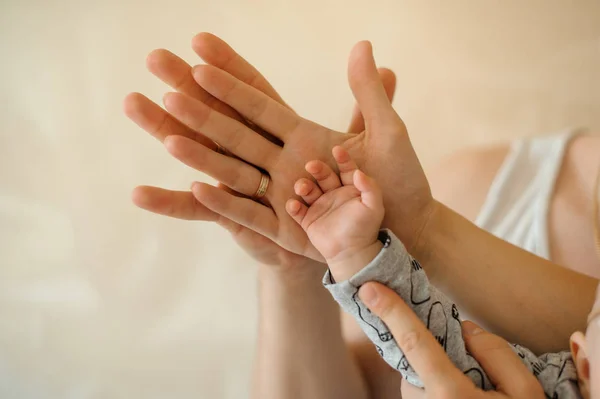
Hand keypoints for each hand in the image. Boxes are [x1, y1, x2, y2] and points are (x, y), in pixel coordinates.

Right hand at [124, 33, 395, 268]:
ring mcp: (275, 192)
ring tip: (157, 124)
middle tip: (156, 66)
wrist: (399, 229)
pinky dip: (218, 203)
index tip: (198, 44)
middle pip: (228, 125)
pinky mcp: (278, 227)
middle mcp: (279, 159)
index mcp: (301, 133)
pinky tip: (192, 186)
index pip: (258, 97)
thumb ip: (371, 95)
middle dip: (194, 99)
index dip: (230, 72)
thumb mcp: (387, 135)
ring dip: (191, 147)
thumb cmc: (395, 181)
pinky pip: (242, 214)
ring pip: (224, 166)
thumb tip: (367, 47)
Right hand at [286, 146, 383, 278]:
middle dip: (318, 169)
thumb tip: (358, 172)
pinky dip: (294, 207)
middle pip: (324, 176)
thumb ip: (369, 188)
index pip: (346, 169)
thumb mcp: (374, 207)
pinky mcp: (308, 220)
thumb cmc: (365, 229)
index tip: (337, 150)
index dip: (342, 159)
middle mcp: (333, 194)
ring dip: (304, 186)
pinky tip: (293, 205)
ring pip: (309, 191)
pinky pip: (298, 211)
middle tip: (312, 165)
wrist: (352, 253)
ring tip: (303, 187)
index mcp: (350, 189)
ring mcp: (320, 206)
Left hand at [357, 282, 544, 398]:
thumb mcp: (526, 394)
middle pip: (417, 367)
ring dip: (436, 384)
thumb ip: (497, 354)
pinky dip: (433, 396)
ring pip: (417, 385)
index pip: (415, 343)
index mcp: (451, 396)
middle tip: (472, 379)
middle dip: (435, 362)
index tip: (369, 289)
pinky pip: (420, 398)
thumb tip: (465, 328)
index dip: (392, 312)